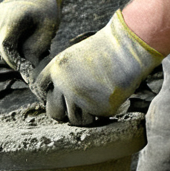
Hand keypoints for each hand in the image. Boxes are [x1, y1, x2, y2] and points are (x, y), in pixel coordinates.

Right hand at [0, 0, 72, 73]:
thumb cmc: (47, 8)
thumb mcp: (48, 28)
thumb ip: (36, 49)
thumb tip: (28, 71)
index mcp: (12, 16)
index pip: (6, 46)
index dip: (15, 60)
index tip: (27, 67)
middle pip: (0, 47)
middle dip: (13, 57)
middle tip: (30, 61)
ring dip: (10, 49)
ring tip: (28, 46)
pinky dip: (7, 41)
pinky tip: (21, 37)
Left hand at [33, 10, 163, 125]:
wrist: (127, 49)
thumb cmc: (106, 50)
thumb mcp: (77, 55)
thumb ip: (66, 75)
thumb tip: (63, 97)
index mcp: (56, 69)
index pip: (42, 88)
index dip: (50, 93)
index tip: (60, 95)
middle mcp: (64, 86)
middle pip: (54, 112)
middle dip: (63, 113)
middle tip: (75, 110)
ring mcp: (81, 99)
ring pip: (75, 121)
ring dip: (84, 116)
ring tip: (97, 104)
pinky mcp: (98, 109)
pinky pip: (96, 119)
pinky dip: (103, 112)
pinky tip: (111, 99)